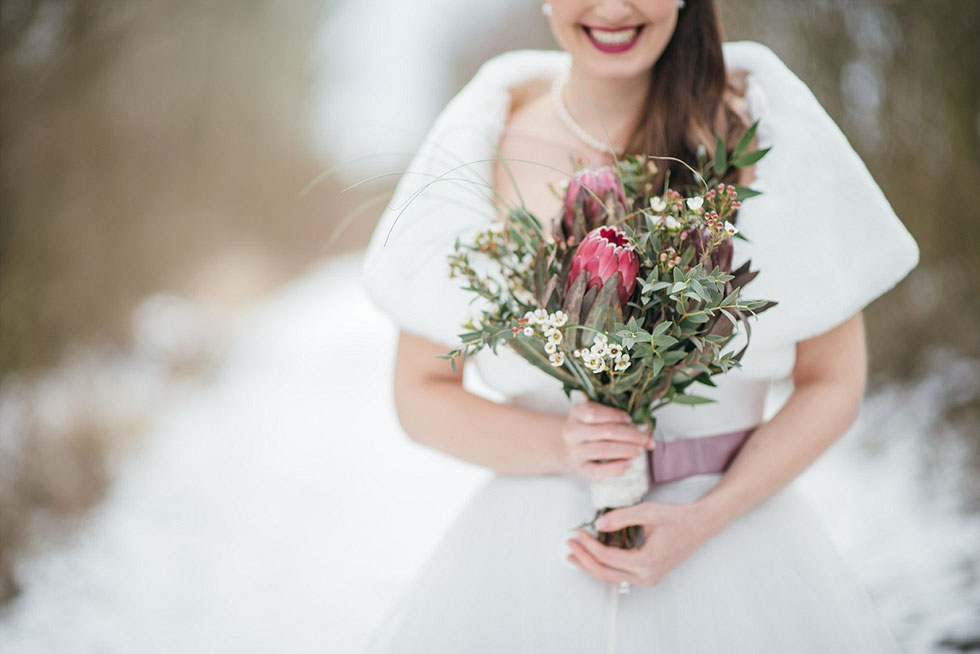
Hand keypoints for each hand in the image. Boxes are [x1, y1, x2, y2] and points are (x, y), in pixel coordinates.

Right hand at [560, 401, 653, 480]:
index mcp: (576, 413)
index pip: (595, 413)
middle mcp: (572, 432)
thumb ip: (613, 417)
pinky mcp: (580, 469)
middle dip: (630, 435)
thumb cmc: (590, 428)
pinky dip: (616, 468)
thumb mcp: (594, 416)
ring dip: (626, 450)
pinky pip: (598, 471)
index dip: (615, 415)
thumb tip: (642, 428)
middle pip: (604, 431)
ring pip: (603, 450)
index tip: (630, 420)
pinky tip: (629, 464)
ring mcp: (575, 451)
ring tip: (640, 451)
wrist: (569, 448)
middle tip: (645, 439)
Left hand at [565, 501, 719, 586]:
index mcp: (646, 562)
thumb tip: (597, 524)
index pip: (607, 557)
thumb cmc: (676, 517)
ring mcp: (648, 579)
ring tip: (573, 556)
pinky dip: (603, 567)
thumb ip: (621, 518)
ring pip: (611, 578)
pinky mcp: (648, 576)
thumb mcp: (647, 512)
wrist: (699, 526)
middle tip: (569, 545)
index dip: (588, 545)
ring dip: (590, 567)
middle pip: (605, 574)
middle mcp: (646, 576)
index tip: (577, 532)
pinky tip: (592, 558)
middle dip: (584, 560)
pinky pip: (620, 576)